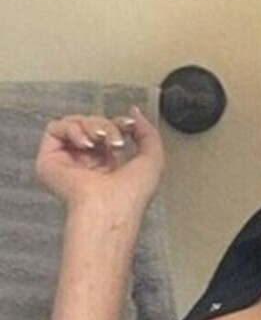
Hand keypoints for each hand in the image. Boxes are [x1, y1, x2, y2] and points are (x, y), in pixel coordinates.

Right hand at [35, 106, 164, 220]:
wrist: (111, 207)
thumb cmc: (131, 194)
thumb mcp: (153, 158)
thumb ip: (148, 132)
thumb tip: (135, 112)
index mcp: (108, 165)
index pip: (107, 130)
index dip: (118, 122)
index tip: (129, 125)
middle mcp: (86, 163)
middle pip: (92, 124)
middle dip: (107, 125)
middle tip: (114, 141)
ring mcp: (67, 161)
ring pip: (74, 122)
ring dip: (91, 125)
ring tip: (99, 141)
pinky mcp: (49, 160)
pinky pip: (55, 128)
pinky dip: (72, 129)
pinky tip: (84, 144)